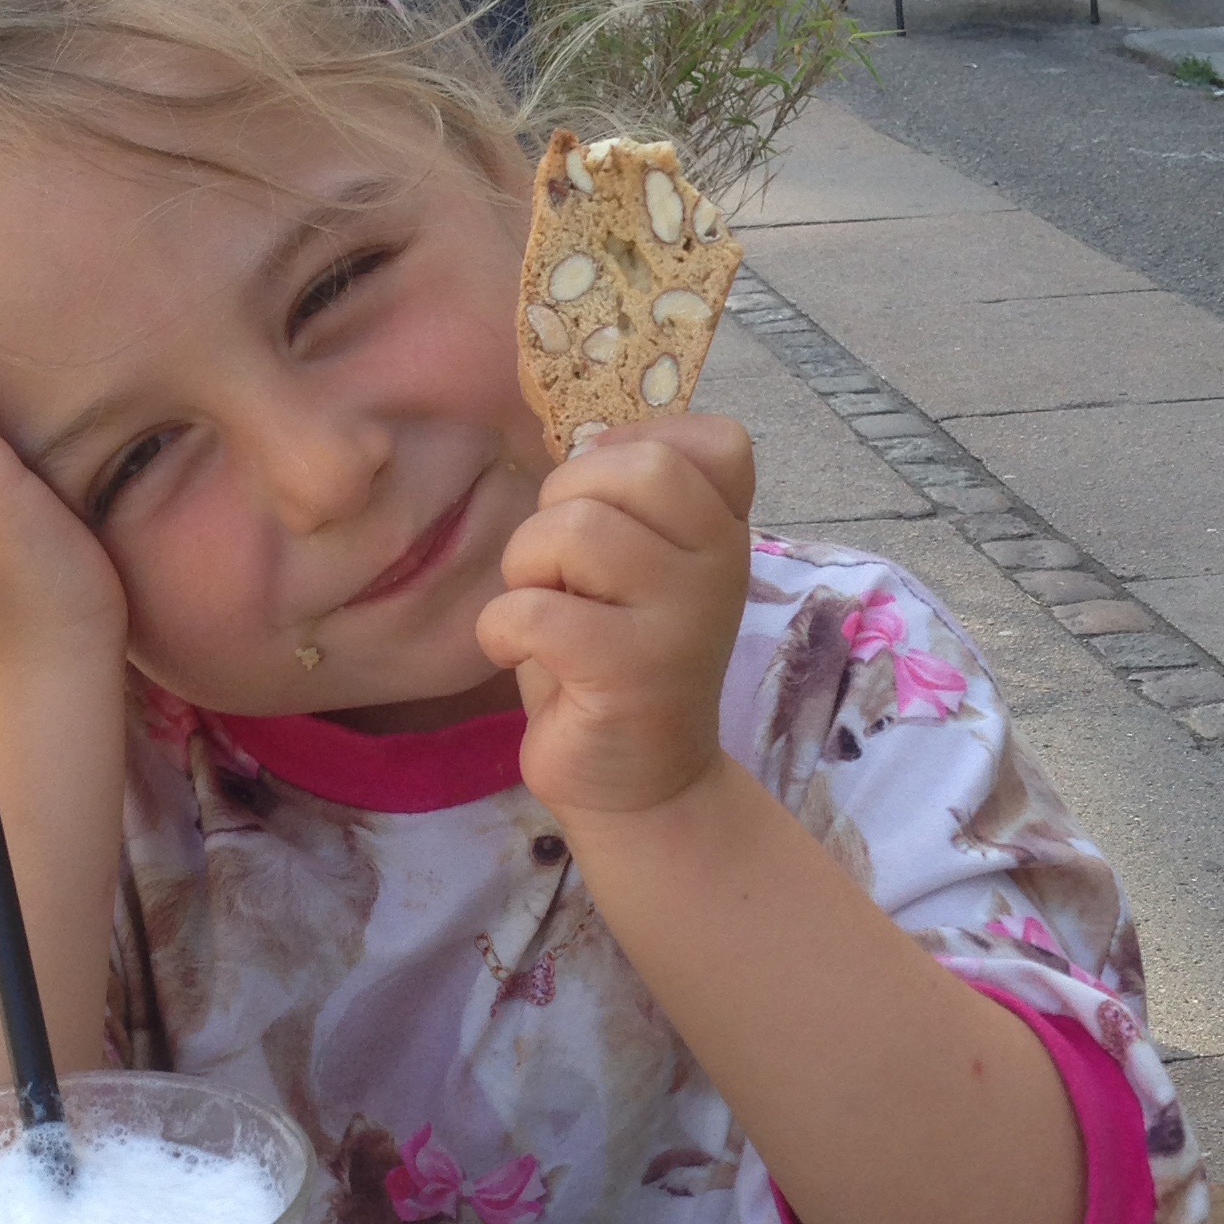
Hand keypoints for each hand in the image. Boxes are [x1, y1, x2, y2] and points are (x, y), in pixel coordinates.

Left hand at [475, 414, 753, 821]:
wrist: (642, 784)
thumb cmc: (615, 659)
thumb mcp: (634, 565)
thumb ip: (627, 499)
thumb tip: (587, 438)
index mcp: (723, 531)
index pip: (717, 439)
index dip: (635, 448)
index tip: (603, 505)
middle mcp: (721, 566)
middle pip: (636, 465)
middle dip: (562, 501)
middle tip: (553, 564)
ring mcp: (683, 620)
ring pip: (577, 530)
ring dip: (525, 566)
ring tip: (536, 610)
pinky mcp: (632, 673)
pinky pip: (534, 610)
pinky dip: (500, 629)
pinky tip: (515, 653)